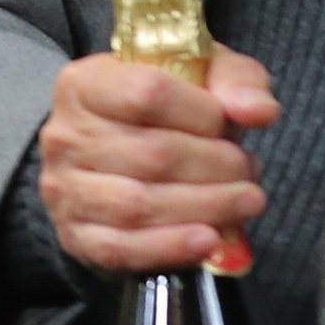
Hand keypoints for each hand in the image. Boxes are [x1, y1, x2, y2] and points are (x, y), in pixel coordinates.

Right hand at [39, 45, 279, 275]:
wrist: (114, 159)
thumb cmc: (164, 112)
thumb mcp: (201, 76)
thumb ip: (237, 81)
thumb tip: (259, 112)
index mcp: (86, 84)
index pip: (148, 93)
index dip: (203, 113)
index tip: (229, 123)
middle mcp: (65, 136)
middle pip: (152, 154)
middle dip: (218, 167)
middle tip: (248, 171)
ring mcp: (65, 189)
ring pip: (138, 205)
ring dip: (206, 207)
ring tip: (245, 202)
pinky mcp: (75, 235)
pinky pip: (120, 247)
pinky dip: (170, 247)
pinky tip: (208, 239)